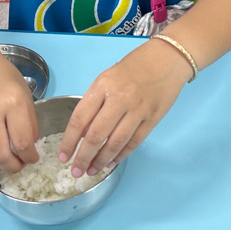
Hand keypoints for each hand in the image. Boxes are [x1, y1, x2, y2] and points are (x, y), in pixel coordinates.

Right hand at [0, 52, 39, 172]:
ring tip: (7, 163)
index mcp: (12, 103)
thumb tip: (29, 147)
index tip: (33, 158)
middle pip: (1, 155)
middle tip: (20, 165)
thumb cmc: (1, 77)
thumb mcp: (24, 94)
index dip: (30, 156)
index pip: (23, 142)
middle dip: (14, 167)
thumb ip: (29, 121)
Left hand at [58, 38, 189, 177]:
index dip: (69, 141)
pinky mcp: (153, 118)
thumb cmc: (135, 66)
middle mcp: (120, 98)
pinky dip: (121, 154)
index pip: (80, 118)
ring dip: (101, 160)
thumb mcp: (108, 77)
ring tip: (92, 170)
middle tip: (76, 171)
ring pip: (115, 142)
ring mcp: (138, 109)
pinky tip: (111, 162)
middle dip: (83, 157)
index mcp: (103, 85)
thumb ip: (95, 102)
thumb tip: (82, 133)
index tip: (63, 156)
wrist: (168, 58)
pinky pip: (134, 142)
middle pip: (96, 135)